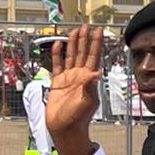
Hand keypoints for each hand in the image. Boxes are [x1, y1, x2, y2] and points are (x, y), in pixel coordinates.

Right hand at [42, 25, 104, 154]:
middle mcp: (79, 76)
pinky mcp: (57, 83)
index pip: (94, 57)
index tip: (98, 31)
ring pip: (71, 56)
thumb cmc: (78, 118)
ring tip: (74, 31)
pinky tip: (57, 45)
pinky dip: (56, 55)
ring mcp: (68, 78)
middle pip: (83, 53)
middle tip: (86, 26)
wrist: (64, 128)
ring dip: (73, 44)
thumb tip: (96, 73)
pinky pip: (57, 65)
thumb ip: (90, 87)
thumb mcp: (87, 101)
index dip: (96, 43)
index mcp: (88, 79)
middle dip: (84, 39)